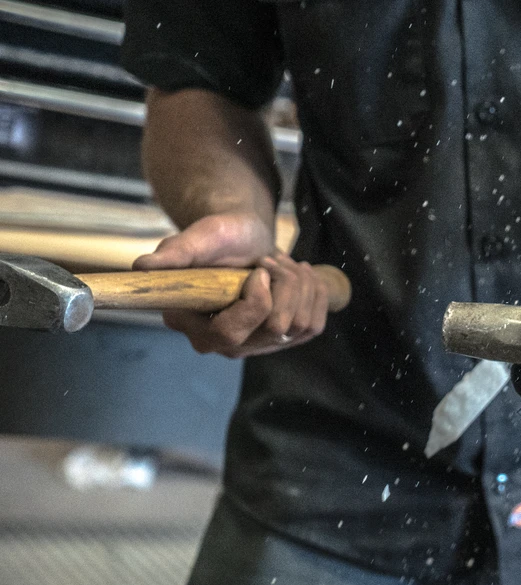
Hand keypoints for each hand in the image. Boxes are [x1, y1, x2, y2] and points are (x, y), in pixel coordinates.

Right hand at [133, 212, 329, 357]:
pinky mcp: (283, 340)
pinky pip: (313, 325)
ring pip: (298, 325)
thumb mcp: (196, 239)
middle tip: (271, 262)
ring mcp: (256, 345)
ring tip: (283, 265)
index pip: (230, 333)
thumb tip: (141, 268)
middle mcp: (225, 344)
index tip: (259, 270)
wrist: (245, 240)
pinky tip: (301, 276)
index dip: (255, 302)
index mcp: (194, 325)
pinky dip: (315, 294)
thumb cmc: (217, 238)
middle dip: (285, 286)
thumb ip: (174, 255)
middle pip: (275, 329)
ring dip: (300, 285)